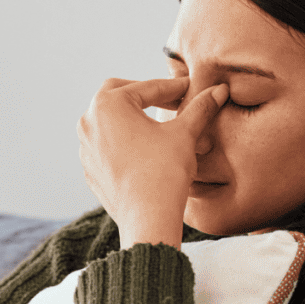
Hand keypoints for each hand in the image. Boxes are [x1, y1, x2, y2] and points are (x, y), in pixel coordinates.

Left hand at [77, 77, 227, 248]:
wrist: (147, 216)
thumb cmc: (164, 170)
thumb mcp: (185, 133)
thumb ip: (200, 108)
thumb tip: (219, 90)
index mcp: (108, 105)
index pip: (147, 88)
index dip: (174, 87)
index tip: (192, 88)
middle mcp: (89, 122)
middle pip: (118, 94)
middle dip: (145, 94)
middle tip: (170, 99)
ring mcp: (85, 146)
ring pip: (108, 121)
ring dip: (131, 117)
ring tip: (156, 123)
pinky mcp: (89, 168)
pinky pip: (105, 145)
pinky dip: (122, 140)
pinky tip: (143, 149)